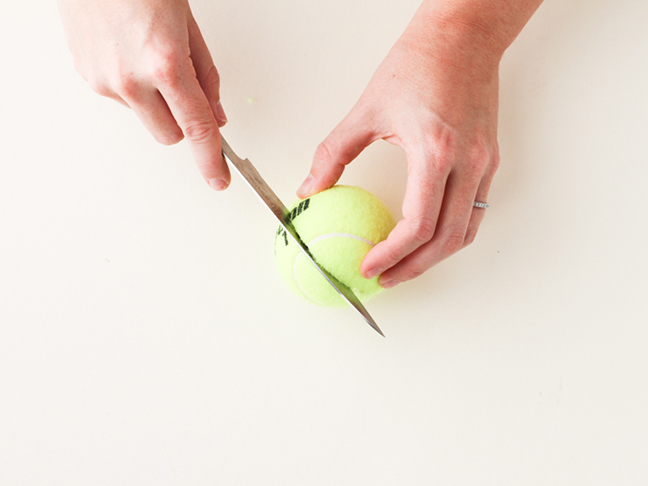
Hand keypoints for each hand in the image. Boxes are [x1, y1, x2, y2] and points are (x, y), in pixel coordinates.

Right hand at [57, 0, 229, 189]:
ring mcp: (103, 79)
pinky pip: (121, 99)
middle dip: (182, 121)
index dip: (211, 158)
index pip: (196, 127)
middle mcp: (130, 79)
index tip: (218, 178)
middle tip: (183, 88)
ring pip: (145, 117)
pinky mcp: (86, 75)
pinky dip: (133, 86)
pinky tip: (128, 54)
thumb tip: (215, 114)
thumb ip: (205, 74)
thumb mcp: (187, 23)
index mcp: (165, 64)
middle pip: (169, 135)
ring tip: (148, 55)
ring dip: (155, 101)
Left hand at [297, 13, 503, 287]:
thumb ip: (333, 154)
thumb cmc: (418, 64)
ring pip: (466, 231)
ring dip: (436, 257)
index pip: (418, 225)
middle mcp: (467, 163)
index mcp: (435, 151)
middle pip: (446, 240)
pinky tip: (429, 238)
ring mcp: (484, 164)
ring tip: (405, 267)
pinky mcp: (490, 160)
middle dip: (413, 268)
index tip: (368, 266)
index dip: (391, 254)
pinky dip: (452, 234)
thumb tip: (310, 188)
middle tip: (385, 279)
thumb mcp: (366, 109)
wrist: (462, 35)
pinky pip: (475, 212)